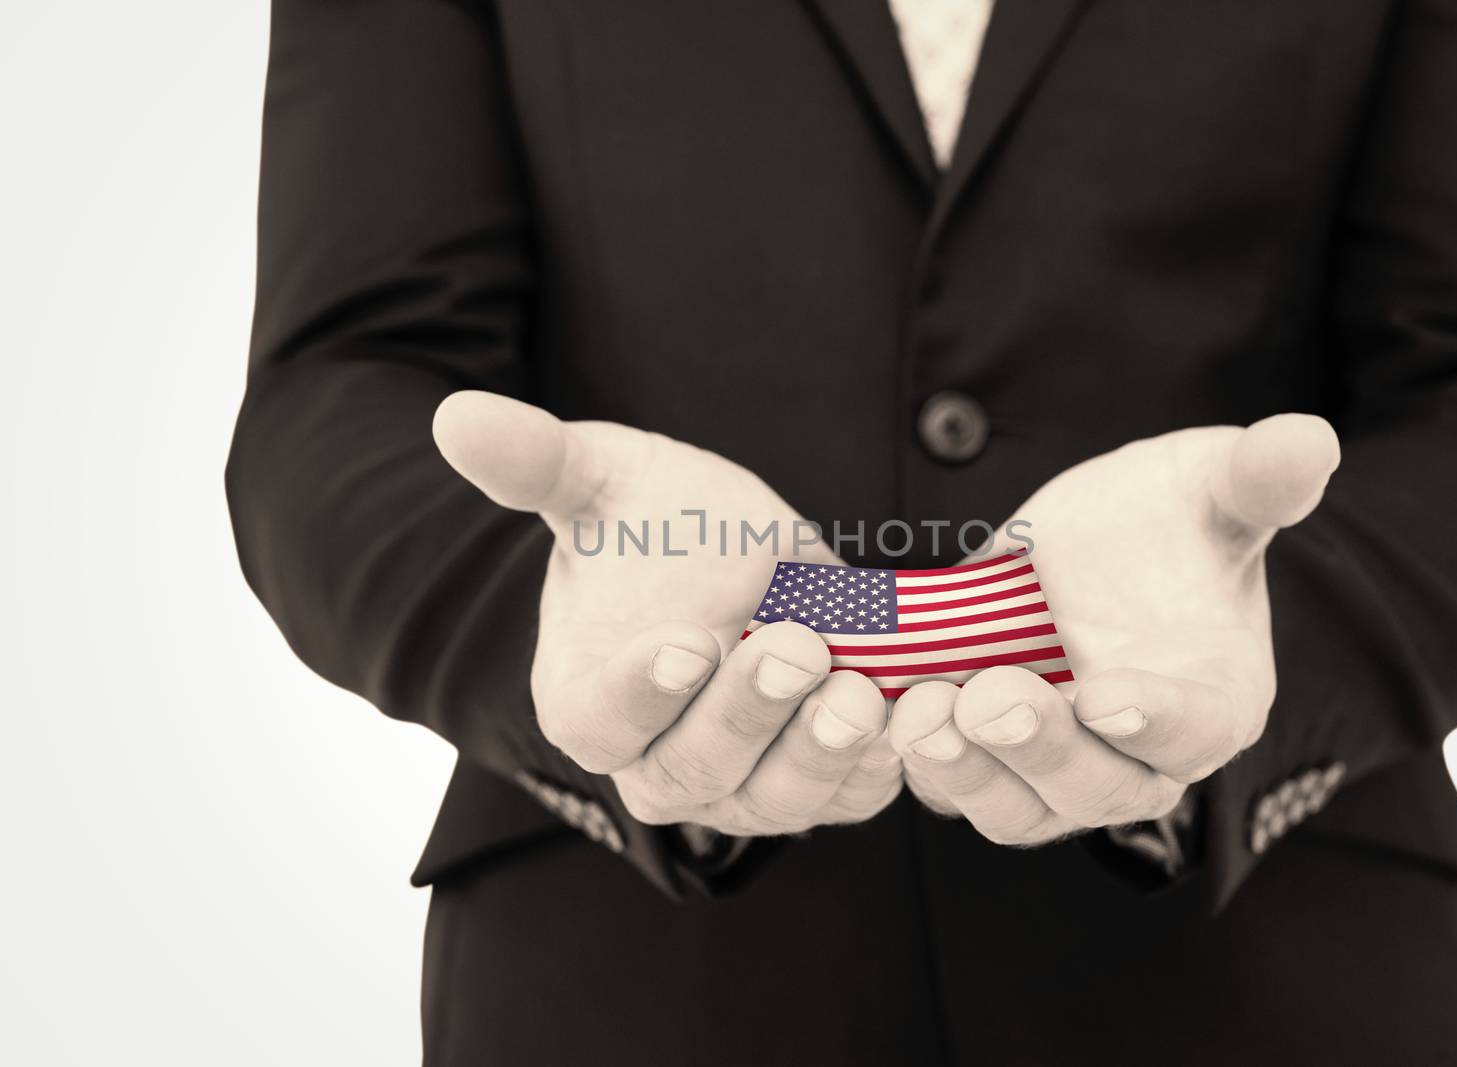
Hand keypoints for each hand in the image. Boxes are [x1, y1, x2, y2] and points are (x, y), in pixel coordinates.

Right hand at [433, 391, 900, 835]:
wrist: (742, 560)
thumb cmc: (657, 524)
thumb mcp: (605, 480)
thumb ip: (537, 463)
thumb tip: (456, 416)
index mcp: (588, 702)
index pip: (604, 722)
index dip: (642, 693)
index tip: (686, 644)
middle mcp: (658, 764)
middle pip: (695, 768)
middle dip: (750, 712)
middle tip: (795, 645)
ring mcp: (739, 786)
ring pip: (775, 799)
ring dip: (821, 754)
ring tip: (861, 694)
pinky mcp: (813, 788)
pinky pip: (847, 799)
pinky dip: (880, 771)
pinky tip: (908, 718)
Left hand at [891, 414, 1339, 843]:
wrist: (1095, 548)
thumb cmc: (1172, 523)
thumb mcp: (1213, 485)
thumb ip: (1259, 476)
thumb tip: (1309, 439)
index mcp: (1216, 700)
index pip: (1194, 730)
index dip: (1153, 721)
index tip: (1105, 698)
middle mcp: (1140, 757)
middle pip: (1099, 789)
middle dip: (1041, 749)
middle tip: (988, 696)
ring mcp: (1061, 771)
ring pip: (1020, 809)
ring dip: (970, 775)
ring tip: (924, 715)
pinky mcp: (991, 764)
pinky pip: (955, 790)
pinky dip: (921, 766)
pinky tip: (885, 713)